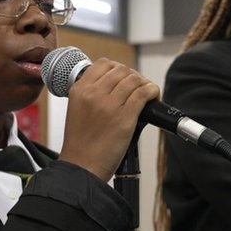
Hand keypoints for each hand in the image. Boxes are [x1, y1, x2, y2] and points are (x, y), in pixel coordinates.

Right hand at [58, 58, 159, 181]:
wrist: (82, 166)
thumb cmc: (81, 144)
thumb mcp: (77, 110)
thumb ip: (91, 95)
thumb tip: (115, 86)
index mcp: (79, 90)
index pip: (103, 64)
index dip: (118, 69)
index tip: (124, 78)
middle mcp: (94, 93)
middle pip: (121, 70)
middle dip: (133, 77)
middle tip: (137, 88)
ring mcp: (110, 104)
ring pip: (134, 79)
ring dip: (144, 84)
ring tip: (147, 94)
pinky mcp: (125, 116)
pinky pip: (143, 93)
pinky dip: (152, 91)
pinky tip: (153, 96)